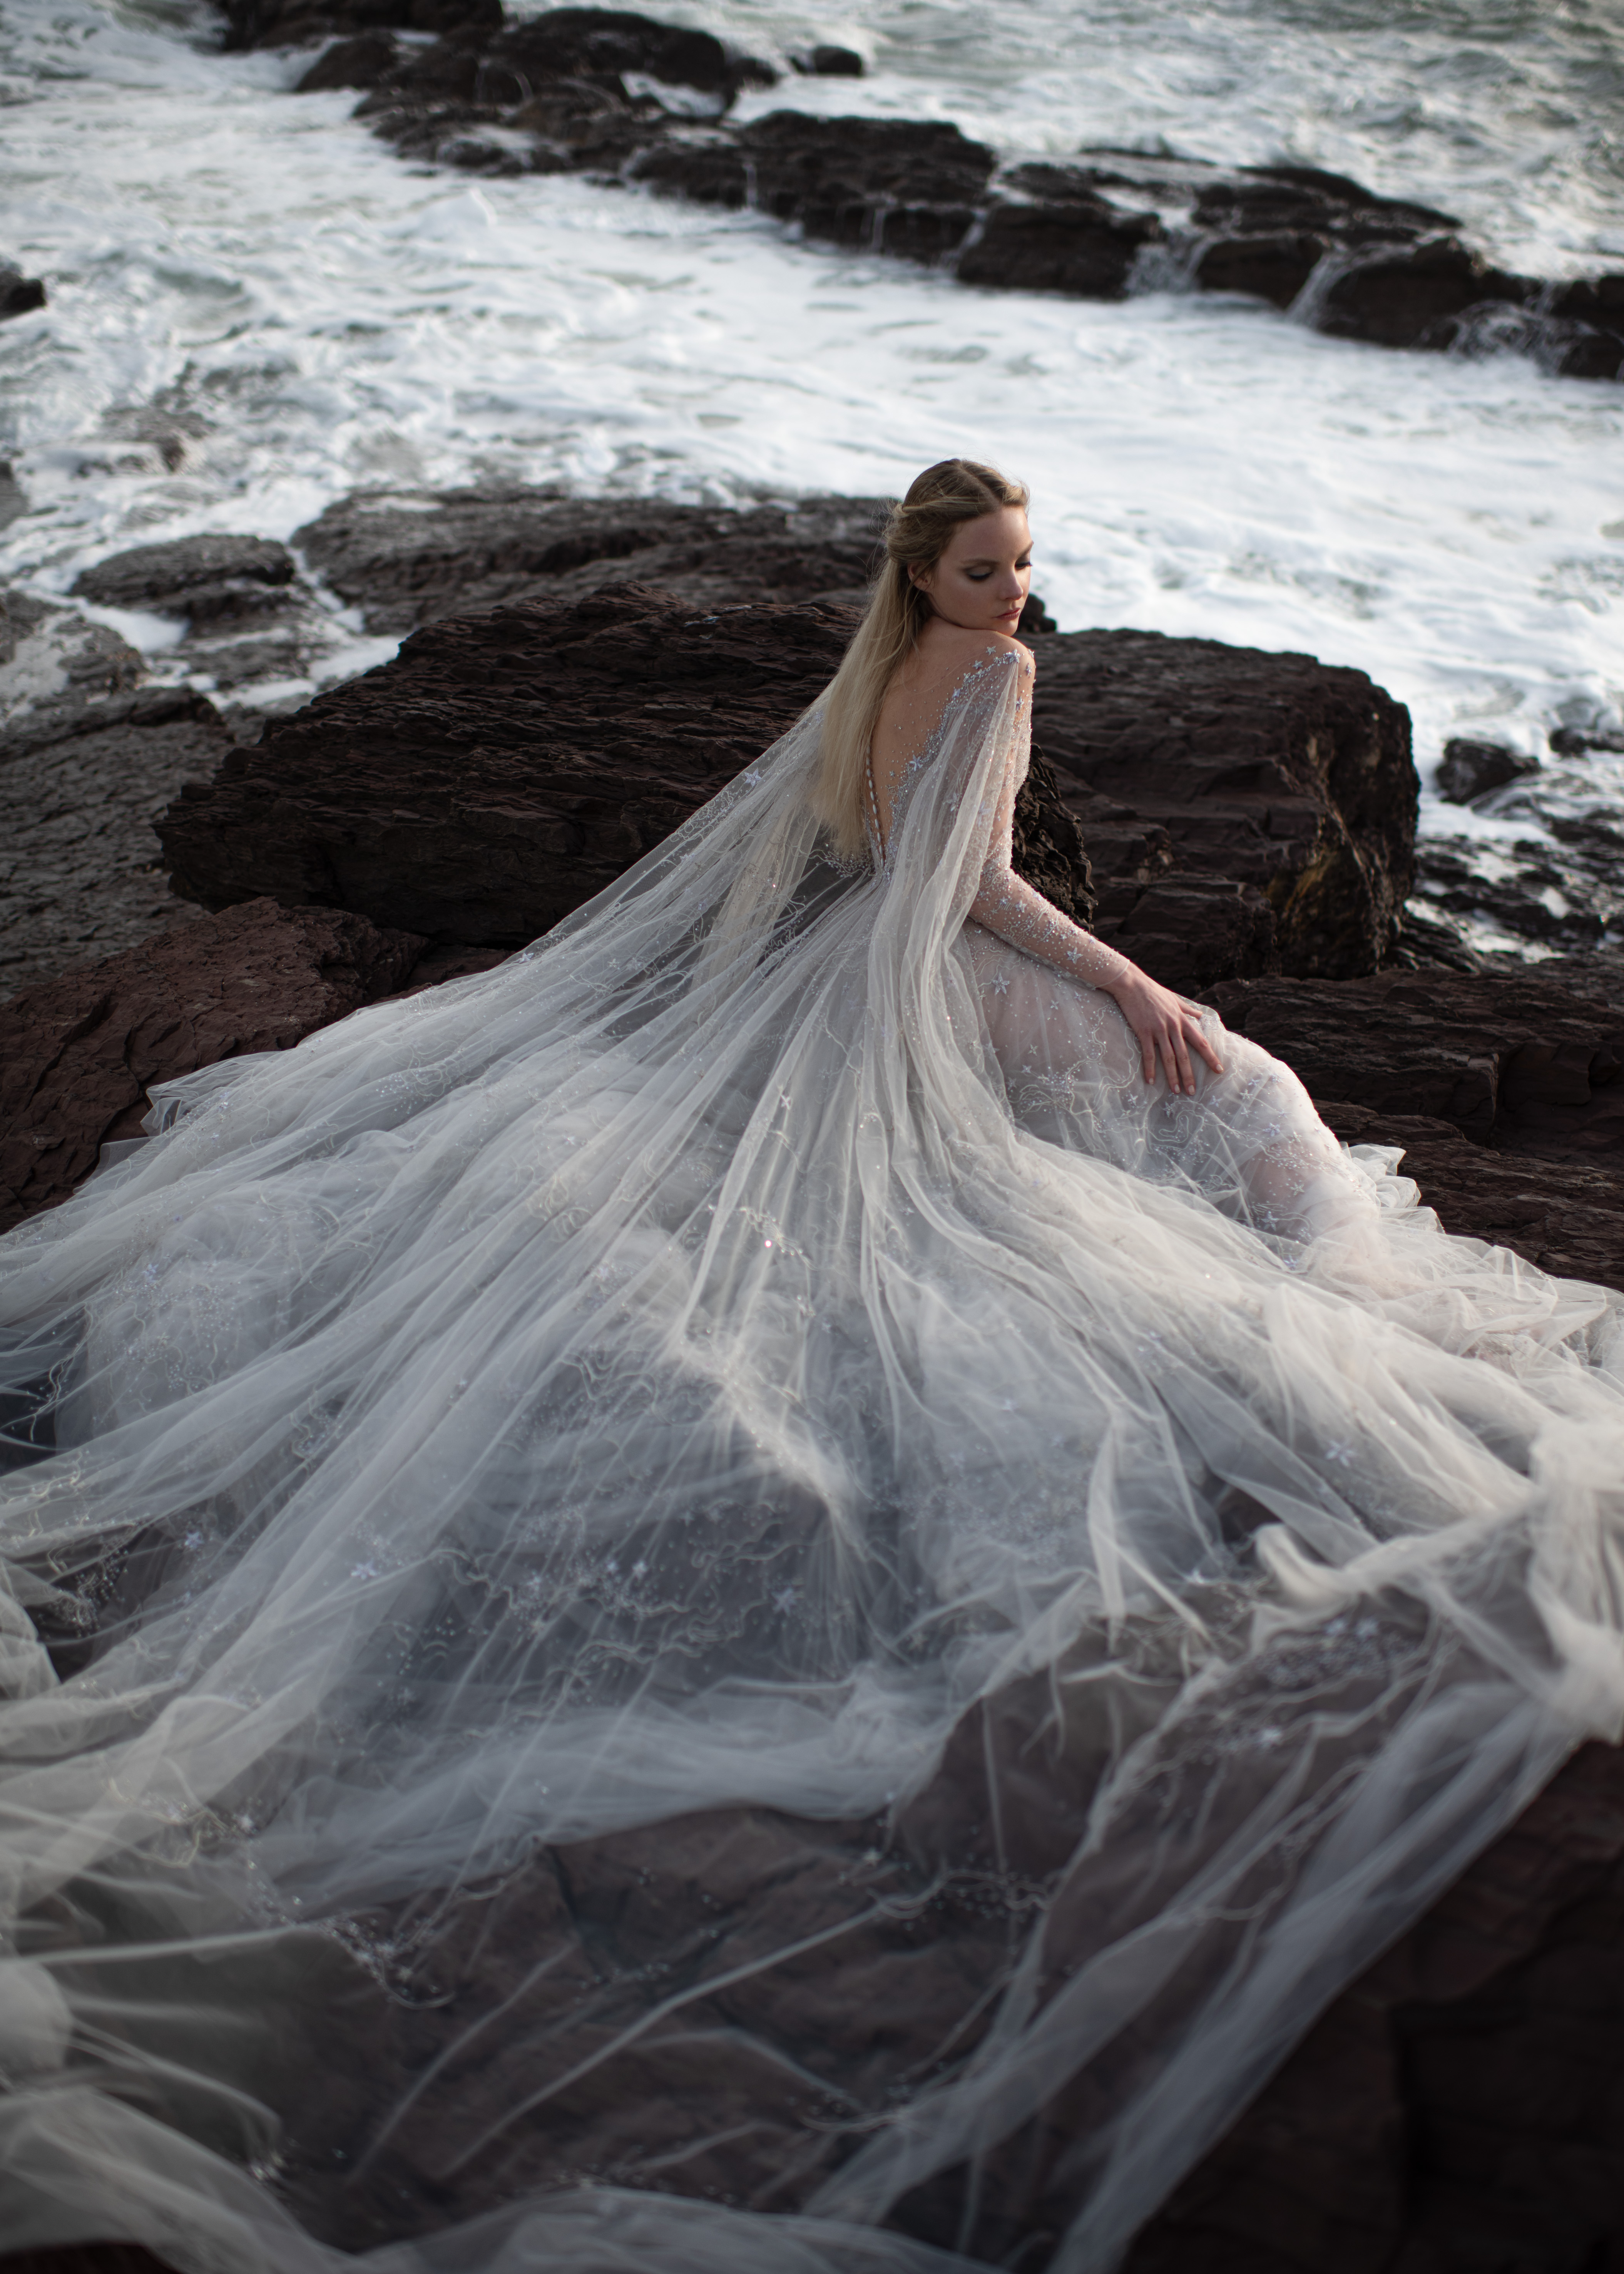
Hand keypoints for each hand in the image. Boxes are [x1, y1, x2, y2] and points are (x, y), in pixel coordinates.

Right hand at [1107, 967, 1224, 1093]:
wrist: (1132, 983)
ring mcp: (1158, 1029)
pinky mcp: (1144, 1031)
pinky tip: (1150, 1081)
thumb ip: (1188, 1009)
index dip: (1210, 1056)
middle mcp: (1173, 1026)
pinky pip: (1149, 1054)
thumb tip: (1201, 1016)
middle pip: (1185, 1054)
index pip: (1200, 1041)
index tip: (1219, 1069)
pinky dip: (1150, 1069)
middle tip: (1193, 1091)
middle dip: (1190, 1074)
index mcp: (1182, 1019)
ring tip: (1176, 1091)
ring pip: (1168, 1057)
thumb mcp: (1174, 999)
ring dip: (1172, 1076)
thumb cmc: (1153, 991)